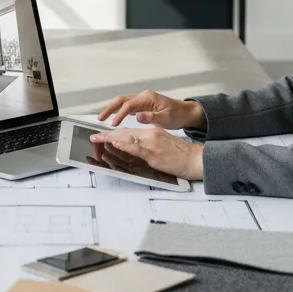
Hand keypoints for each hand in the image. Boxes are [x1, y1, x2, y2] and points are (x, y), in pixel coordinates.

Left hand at [89, 127, 203, 180]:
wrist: (197, 159)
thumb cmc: (183, 155)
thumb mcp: (164, 144)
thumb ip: (150, 144)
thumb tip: (136, 148)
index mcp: (154, 131)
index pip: (130, 131)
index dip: (116, 133)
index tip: (104, 135)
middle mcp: (151, 134)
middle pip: (125, 133)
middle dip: (108, 135)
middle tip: (95, 137)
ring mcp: (152, 143)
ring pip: (127, 139)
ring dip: (110, 139)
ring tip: (98, 139)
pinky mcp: (154, 154)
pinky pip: (135, 148)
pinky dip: (122, 145)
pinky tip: (114, 144)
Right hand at [97, 90, 204, 130]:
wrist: (186, 112)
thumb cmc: (177, 115)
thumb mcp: (166, 118)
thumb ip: (151, 117)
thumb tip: (137, 116)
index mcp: (147, 98)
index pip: (129, 105)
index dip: (119, 114)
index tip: (113, 124)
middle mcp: (143, 96)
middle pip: (121, 100)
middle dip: (109, 108)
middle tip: (99, 118)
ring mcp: (142, 100)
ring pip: (122, 102)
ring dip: (112, 108)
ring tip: (102, 118)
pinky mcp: (142, 105)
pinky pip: (127, 106)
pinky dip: (118, 111)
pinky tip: (113, 117)